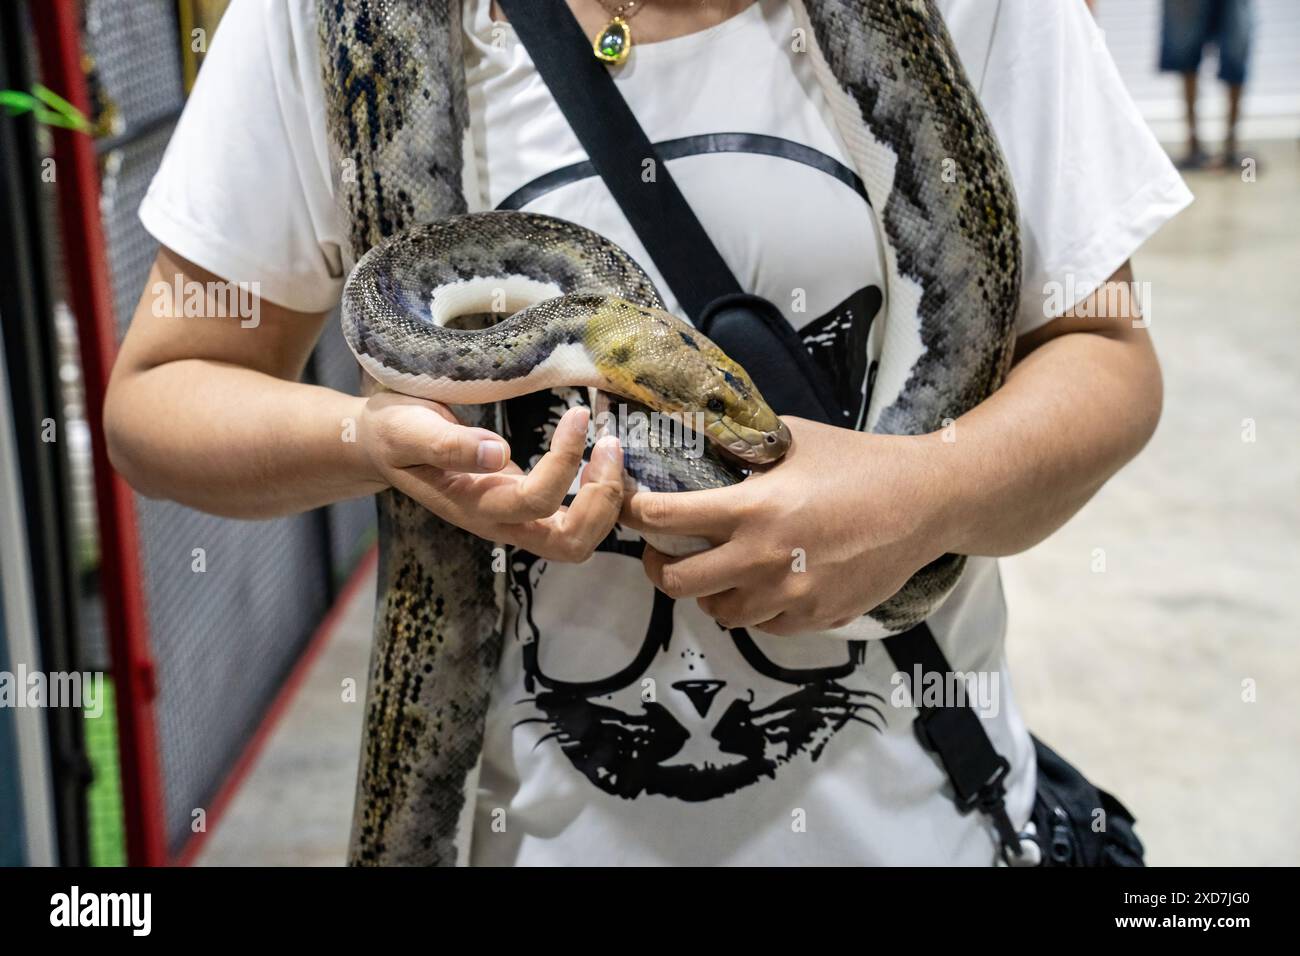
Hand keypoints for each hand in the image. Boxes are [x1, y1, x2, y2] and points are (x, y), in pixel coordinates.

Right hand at [360, 392, 622, 561]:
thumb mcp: (409, 430)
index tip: (576, 414)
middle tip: (610, 446)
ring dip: (607, 500)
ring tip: (611, 447)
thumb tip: (499, 453)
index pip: (535, 502)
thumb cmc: (394, 432)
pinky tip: (601, 455)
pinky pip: (576, 517)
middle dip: (601, 501)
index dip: (564, 462)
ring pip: (578, 538)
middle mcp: (502, 522)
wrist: (381, 443)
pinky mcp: (527, 506)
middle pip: (569, 544)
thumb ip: (449, 444)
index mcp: (474, 507)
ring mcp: (517, 519)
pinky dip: (600, 493)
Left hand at [620, 417, 952, 634]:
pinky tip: (761, 584)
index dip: (636, 514)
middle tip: (663, 553)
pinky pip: (761, 626)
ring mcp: (789, 596)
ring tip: (716, 570)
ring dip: (708, 592)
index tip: (631, 509)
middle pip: (677, 583)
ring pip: (718, 612)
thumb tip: (701, 448)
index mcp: (752, 509)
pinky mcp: (815, 618)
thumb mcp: (792, 440)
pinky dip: (751, 608)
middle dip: (659, 567)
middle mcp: (763, 558)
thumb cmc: (859, 463)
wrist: (924, 503)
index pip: (666, 519)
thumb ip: (743, 450)